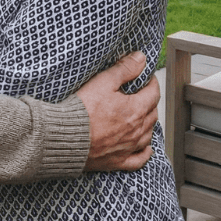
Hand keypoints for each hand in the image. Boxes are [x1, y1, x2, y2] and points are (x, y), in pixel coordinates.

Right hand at [78, 52, 158, 171]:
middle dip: (150, 100)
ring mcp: (129, 147)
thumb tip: (141, 59)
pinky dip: (145, 152)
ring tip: (142, 115)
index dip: (151, 82)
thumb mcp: (103, 81)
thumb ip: (124, 69)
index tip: (146, 77)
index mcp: (136, 110)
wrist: (67, 137)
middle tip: (142, 92)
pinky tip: (145, 148)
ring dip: (148, 123)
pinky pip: (139, 159)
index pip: (153, 93)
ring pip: (149, 134)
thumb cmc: (83, 109)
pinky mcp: (119, 161)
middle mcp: (137, 130)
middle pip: (153, 113)